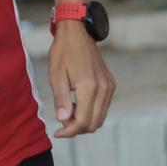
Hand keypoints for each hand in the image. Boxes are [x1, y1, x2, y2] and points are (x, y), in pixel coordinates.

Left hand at [48, 21, 114, 137]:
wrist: (77, 32)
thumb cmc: (63, 52)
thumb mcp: (56, 75)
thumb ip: (61, 99)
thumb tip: (63, 121)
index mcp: (89, 86)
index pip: (83, 121)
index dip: (69, 131)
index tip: (57, 133)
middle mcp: (104, 88)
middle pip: (94, 123)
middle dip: (77, 128)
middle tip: (61, 122)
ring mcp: (109, 86)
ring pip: (100, 117)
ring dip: (85, 121)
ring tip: (68, 112)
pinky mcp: (110, 84)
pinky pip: (103, 107)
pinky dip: (91, 112)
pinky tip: (77, 104)